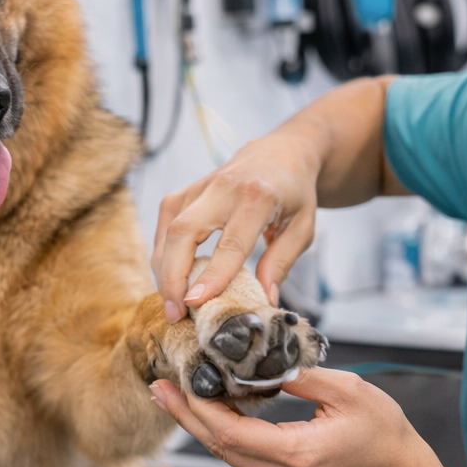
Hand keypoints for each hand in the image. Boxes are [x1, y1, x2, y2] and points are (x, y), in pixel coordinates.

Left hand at [149, 367, 433, 466]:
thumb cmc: (381, 428)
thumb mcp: (346, 390)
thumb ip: (299, 376)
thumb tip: (258, 362)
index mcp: (297, 453)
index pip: (230, 434)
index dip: (197, 409)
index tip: (177, 383)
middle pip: (218, 447)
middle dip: (185, 415)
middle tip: (158, 386)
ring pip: (225, 453)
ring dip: (198, 423)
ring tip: (173, 393)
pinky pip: (240, 456)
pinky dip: (220, 431)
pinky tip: (207, 408)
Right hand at [152, 132, 320, 322]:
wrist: (281, 153)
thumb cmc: (294, 192)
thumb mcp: (303, 228)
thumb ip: (282, 263)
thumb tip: (265, 300)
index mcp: (258, 197)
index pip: (230, 242)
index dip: (212, 275)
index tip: (196, 303)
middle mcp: (223, 188)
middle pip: (184, 232)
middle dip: (173, 276)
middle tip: (174, 313)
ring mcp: (200, 186)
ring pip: (168, 228)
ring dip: (164, 269)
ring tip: (171, 303)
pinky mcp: (186, 191)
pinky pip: (166, 223)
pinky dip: (163, 252)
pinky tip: (169, 275)